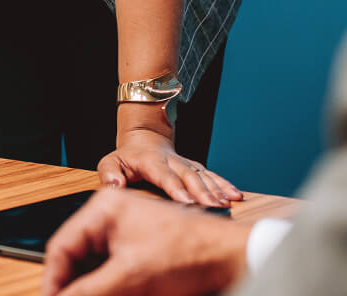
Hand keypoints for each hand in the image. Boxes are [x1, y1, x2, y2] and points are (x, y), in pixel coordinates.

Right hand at [41, 188, 250, 295]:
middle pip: (77, 258)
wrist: (234, 260)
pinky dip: (112, 289)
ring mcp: (127, 235)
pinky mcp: (140, 253)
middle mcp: (111, 218)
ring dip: (94, 289)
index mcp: (103, 209)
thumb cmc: (190, 254)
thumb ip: (89, 291)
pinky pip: (114, 273)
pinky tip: (119, 294)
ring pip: (95, 269)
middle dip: (75, 287)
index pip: (61, 247)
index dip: (53, 280)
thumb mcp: (131, 277)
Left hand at [97, 128, 240, 207]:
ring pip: (203, 176)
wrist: (145, 139)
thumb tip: (115, 185)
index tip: (186, 201)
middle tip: (214, 207)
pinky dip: (225, 185)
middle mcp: (172, 161)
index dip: (175, 187)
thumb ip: (110, 173)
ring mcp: (186, 163)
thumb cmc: (126, 158)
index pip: (163, 175)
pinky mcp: (195, 167)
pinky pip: (212, 176)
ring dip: (216, 190)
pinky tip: (236, 196)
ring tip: (228, 204)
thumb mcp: (110, 162)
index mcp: (150, 161)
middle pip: (189, 176)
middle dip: (202, 192)